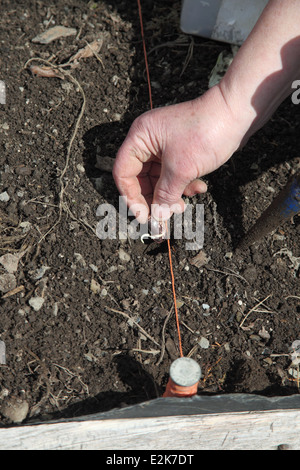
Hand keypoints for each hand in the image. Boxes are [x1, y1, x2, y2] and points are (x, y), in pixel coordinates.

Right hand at [113, 85, 243, 221]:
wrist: (238, 113)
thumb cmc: (207, 131)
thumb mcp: (181, 169)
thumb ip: (164, 195)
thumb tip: (156, 217)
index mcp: (140, 137)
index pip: (124, 173)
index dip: (131, 197)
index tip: (143, 216)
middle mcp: (149, 140)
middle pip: (141, 178)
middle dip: (153, 199)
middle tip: (162, 218)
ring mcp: (165, 144)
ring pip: (159, 178)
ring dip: (171, 194)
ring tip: (182, 207)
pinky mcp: (181, 149)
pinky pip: (174, 173)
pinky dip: (184, 185)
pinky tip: (199, 188)